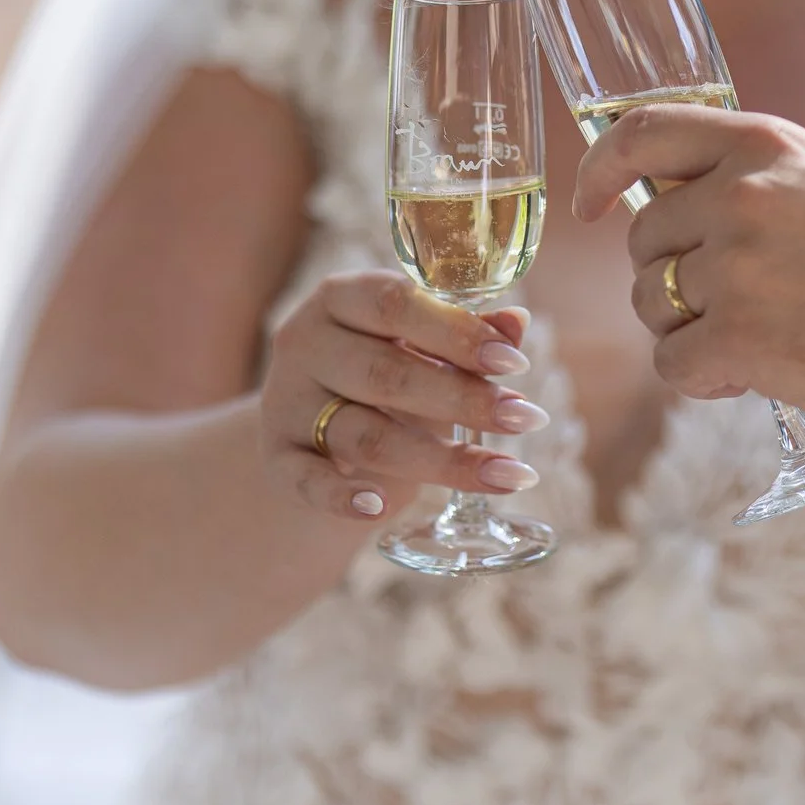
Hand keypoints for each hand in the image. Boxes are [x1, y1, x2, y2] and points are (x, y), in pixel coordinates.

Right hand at [257, 269, 548, 522]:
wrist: (310, 420)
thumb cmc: (382, 367)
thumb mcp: (421, 344)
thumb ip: (467, 333)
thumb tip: (518, 324)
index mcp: (340, 297)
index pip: (396, 305)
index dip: (458, 333)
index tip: (516, 363)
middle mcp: (304, 344)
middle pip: (386, 375)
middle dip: (464, 400)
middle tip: (528, 419)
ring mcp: (285, 404)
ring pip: (364, 436)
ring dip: (440, 459)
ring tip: (506, 475)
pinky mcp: (276, 458)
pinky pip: (306, 481)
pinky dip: (340, 497)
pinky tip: (381, 507)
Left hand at [575, 105, 804, 433]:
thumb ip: (760, 187)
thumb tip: (686, 212)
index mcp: (766, 147)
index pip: (645, 133)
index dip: (601, 168)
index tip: (589, 201)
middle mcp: (739, 195)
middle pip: (644, 240)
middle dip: (670, 279)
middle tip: (734, 305)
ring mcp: (732, 265)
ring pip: (651, 305)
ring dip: (689, 331)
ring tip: (761, 338)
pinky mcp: (733, 336)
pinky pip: (671, 364)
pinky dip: (705, 379)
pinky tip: (758, 375)